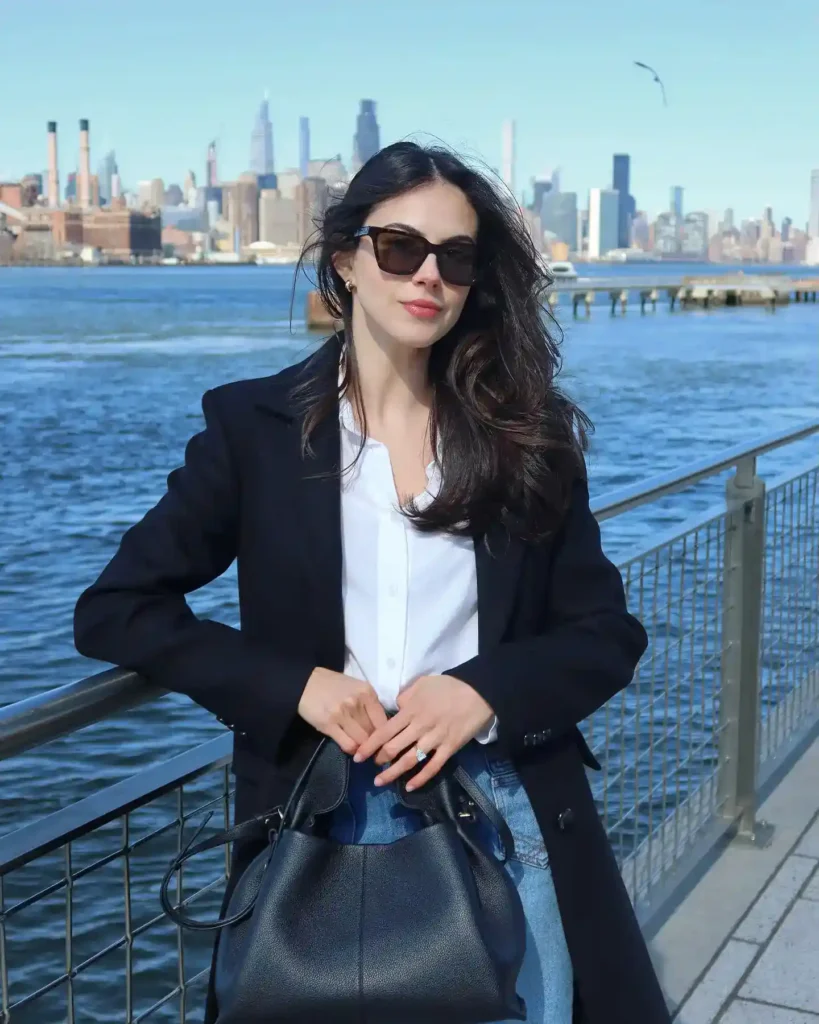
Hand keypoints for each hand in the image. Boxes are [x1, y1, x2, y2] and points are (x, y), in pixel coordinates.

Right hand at [297, 668, 388, 754]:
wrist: (305, 683)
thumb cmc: (334, 686)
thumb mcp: (357, 688)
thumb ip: (369, 705)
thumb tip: (382, 728)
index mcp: (367, 692)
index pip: (384, 721)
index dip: (386, 735)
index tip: (384, 742)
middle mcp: (356, 702)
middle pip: (374, 732)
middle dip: (374, 743)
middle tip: (373, 749)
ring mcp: (342, 714)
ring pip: (362, 740)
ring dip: (363, 748)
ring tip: (362, 750)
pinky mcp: (328, 724)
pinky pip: (347, 744)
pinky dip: (352, 750)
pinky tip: (351, 749)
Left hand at [353, 675, 494, 789]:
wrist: (479, 691)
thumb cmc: (449, 686)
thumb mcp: (423, 683)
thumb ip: (406, 696)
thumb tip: (396, 708)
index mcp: (411, 710)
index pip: (384, 731)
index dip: (369, 745)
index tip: (358, 756)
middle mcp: (420, 727)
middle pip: (394, 748)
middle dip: (379, 760)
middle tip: (372, 766)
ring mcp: (435, 739)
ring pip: (410, 760)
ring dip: (393, 773)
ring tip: (381, 782)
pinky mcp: (450, 748)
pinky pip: (433, 767)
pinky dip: (421, 778)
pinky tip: (410, 787)